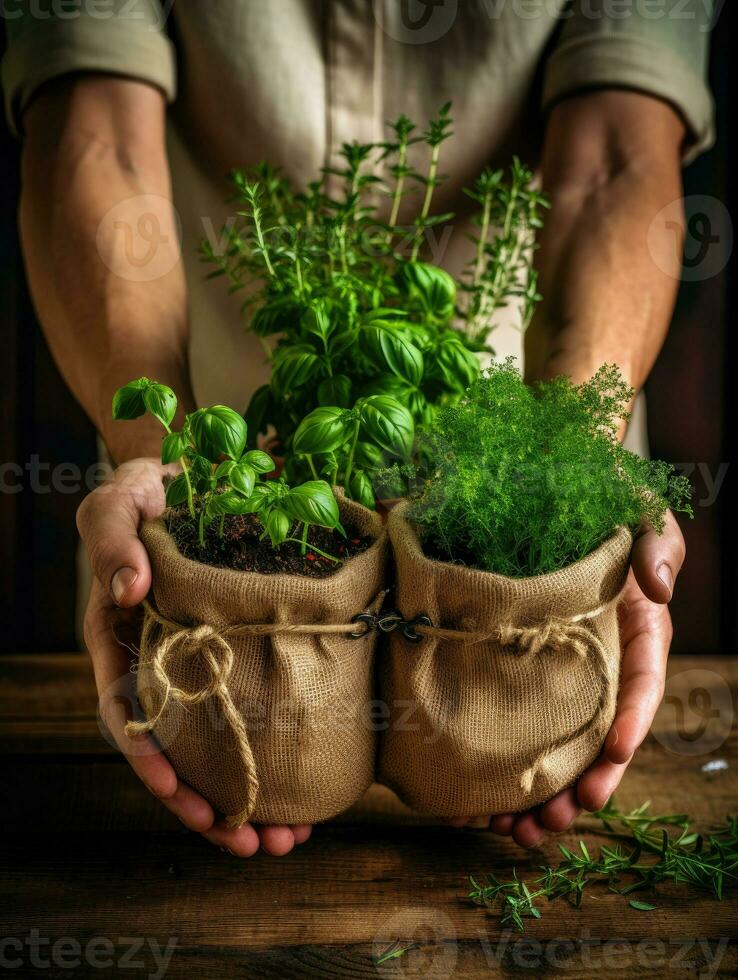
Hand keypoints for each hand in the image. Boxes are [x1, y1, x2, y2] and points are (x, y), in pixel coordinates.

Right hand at [77, 457, 311, 856]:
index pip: (125, 713)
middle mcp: (155, 666)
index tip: (179, 792)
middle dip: (207, 806)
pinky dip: (272, 755)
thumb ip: (113, 542)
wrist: (182, 483)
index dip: (148, 758)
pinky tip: (305, 787)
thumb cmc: (141, 495)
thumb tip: (128, 588)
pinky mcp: (235, 658)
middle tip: (254, 845)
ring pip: (214, 749)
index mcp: (118, 641)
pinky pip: (249, 716)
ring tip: (289, 841)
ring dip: (246, 800)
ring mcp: (196, 668)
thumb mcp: (116, 504)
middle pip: (174, 753)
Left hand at [452, 512, 685, 845]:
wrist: (554, 494)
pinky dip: (504, 767)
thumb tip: (660, 588)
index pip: (641, 685)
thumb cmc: (608, 505)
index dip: (632, 723)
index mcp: (637, 633)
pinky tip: (482, 804)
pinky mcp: (521, 673)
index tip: (614, 754)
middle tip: (555, 820)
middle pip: (599, 736)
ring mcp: (560, 673)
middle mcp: (601, 663)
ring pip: (558, 745)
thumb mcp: (645, 515)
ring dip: (541, 793)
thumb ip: (660, 545)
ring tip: (516, 833)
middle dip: (583, 784)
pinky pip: (518, 726)